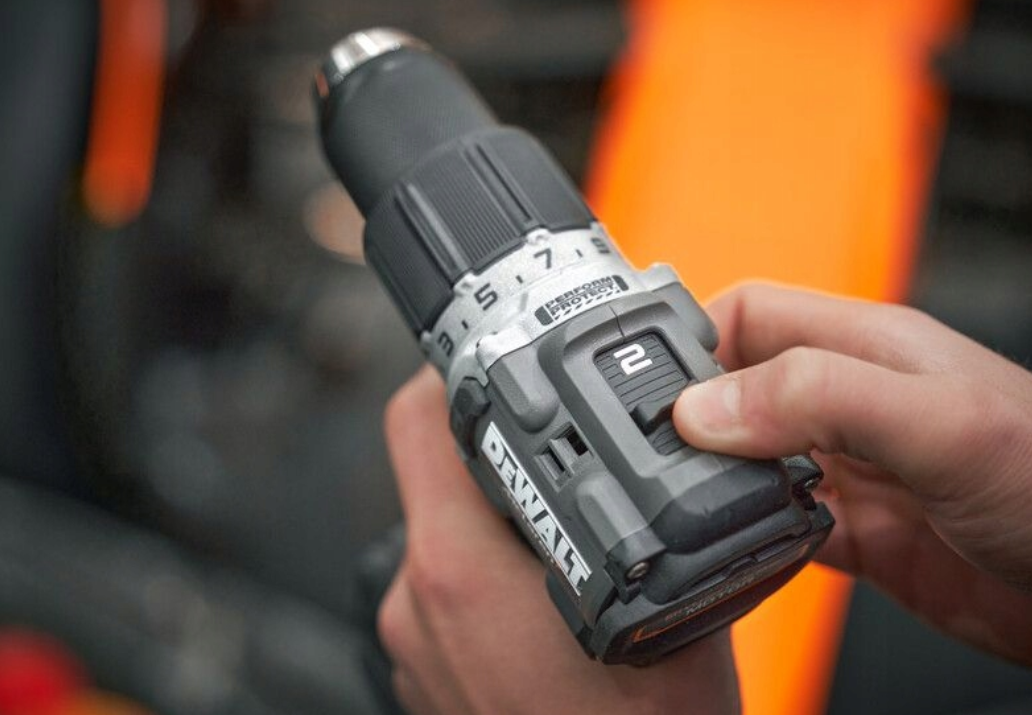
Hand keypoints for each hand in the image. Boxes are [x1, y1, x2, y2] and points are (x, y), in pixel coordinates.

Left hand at [378, 367, 740, 714]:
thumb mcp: (666, 610)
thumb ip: (642, 520)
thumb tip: (649, 457)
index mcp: (457, 571)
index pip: (414, 419)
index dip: (452, 376)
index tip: (491, 366)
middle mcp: (413, 604)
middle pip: (430, 475)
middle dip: (495, 454)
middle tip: (558, 450)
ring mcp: (410, 645)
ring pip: (441, 533)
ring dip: (495, 518)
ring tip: (563, 537)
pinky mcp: (422, 673)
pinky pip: (443, 591)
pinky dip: (485, 574)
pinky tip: (544, 601)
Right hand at [673, 283, 1031, 665]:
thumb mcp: (937, 421)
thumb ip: (818, 397)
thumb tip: (705, 406)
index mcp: (864, 347)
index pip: (750, 313)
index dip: (691, 337)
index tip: (644, 381)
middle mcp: (848, 403)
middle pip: (737, 388)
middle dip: (686, 413)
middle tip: (646, 452)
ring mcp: (851, 468)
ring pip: (747, 460)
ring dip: (711, 480)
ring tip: (681, 502)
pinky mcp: (858, 532)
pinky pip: (775, 524)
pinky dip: (745, 536)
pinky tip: (734, 548)